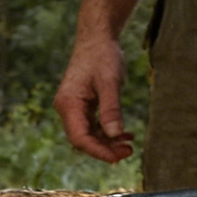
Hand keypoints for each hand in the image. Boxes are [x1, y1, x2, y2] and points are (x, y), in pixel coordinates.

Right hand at [54, 36, 135, 163]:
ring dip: (108, 142)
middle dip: (105, 149)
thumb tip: (115, 135)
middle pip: (83, 140)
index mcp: (68, 104)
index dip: (98, 151)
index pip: (79, 138)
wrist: (97, 37)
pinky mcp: (82, 106)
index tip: (116, 158)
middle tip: (128, 152)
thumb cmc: (102, 55)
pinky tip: (124, 135)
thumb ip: (111, 109)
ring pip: (89, 135)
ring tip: (129, 144)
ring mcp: (73, 108)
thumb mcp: (110, 82)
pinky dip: (108, 132)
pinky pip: (93, 126)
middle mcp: (66, 109)